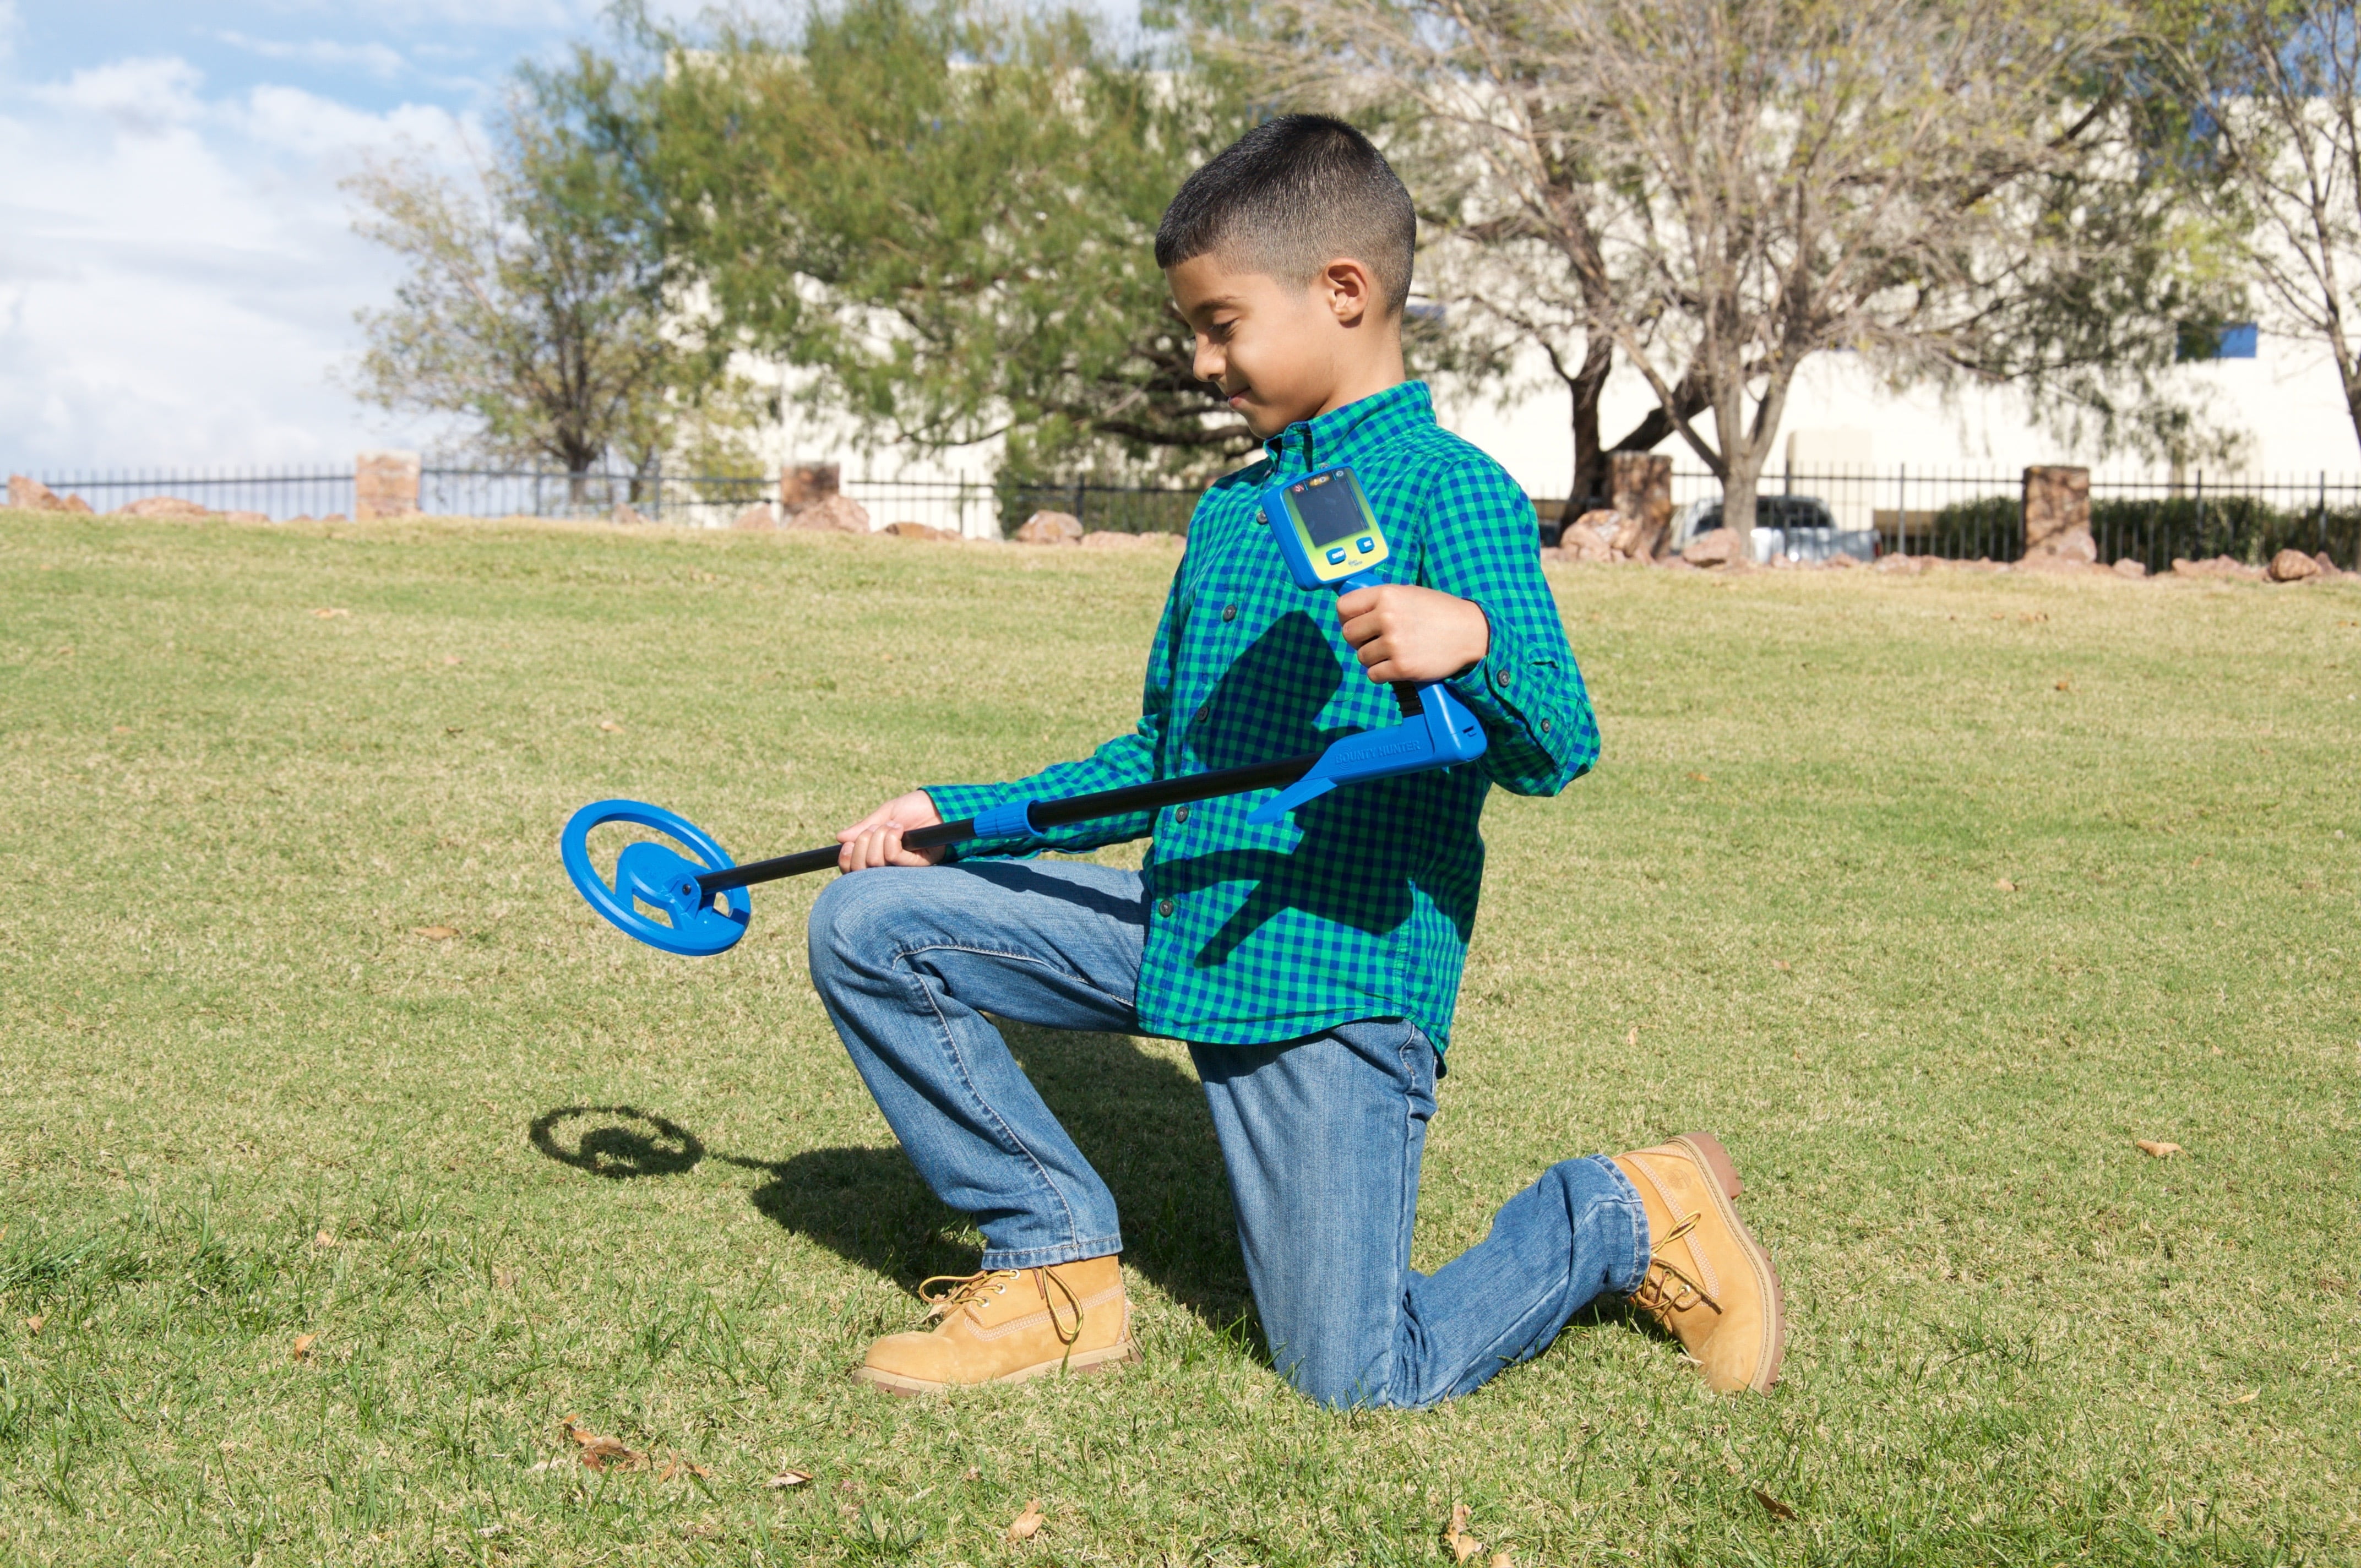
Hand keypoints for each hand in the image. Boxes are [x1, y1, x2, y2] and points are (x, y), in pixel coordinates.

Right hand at [835, 789, 945, 872]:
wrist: (938, 803)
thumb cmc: (913, 808)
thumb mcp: (884, 814)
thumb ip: (863, 828)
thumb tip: (839, 838)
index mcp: (876, 854)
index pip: (852, 869)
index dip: (845, 860)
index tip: (847, 844)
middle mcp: (887, 865)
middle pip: (860, 868)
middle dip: (861, 844)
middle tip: (874, 828)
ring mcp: (901, 866)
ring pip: (875, 862)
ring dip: (879, 837)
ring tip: (893, 825)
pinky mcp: (916, 865)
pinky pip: (893, 857)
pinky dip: (892, 840)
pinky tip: (900, 829)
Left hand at [1335, 584, 1489, 684]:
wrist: (1470, 632)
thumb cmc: (1439, 612)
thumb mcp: (1408, 593)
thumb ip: (1381, 601)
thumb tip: (1352, 613)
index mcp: (1386, 595)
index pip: (1344, 608)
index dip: (1347, 618)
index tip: (1356, 624)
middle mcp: (1387, 617)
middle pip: (1348, 635)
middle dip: (1359, 640)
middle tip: (1376, 641)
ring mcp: (1394, 643)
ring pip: (1361, 657)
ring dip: (1373, 658)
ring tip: (1393, 652)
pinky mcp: (1402, 667)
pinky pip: (1373, 675)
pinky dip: (1382, 674)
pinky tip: (1396, 665)